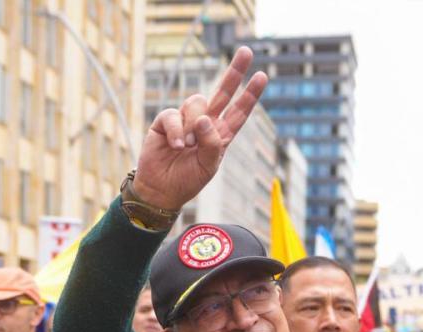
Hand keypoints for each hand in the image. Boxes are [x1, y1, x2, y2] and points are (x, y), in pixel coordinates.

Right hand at [131, 47, 267, 210]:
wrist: (160, 190)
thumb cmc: (187, 180)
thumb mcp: (208, 167)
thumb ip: (211, 143)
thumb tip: (204, 117)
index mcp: (221, 135)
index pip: (239, 111)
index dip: (250, 94)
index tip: (262, 76)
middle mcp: (206, 123)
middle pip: (223, 92)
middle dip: (235, 72)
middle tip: (246, 51)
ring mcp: (186, 120)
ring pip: (196, 103)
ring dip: (193, 125)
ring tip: (187, 147)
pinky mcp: (166, 121)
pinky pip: (173, 115)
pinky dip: (176, 130)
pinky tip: (176, 145)